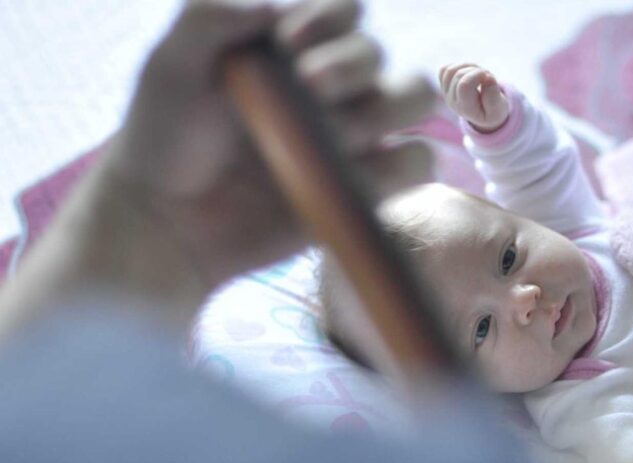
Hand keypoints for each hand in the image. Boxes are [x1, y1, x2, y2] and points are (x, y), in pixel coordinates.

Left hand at [107, 0, 435, 286]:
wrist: (169, 220)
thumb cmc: (166, 135)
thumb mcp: (170, 62)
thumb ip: (211, 15)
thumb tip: (276, 5)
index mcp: (294, 45)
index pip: (346, 9)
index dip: (329, 17)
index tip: (287, 43)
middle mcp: (333, 85)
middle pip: (381, 53)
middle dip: (351, 65)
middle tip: (308, 87)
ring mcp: (354, 135)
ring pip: (414, 99)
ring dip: (381, 109)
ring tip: (332, 136)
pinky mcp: (366, 187)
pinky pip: (415, 164)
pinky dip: (399, 164)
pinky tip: (353, 172)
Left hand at [439, 63, 509, 132]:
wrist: (484, 115)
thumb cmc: (493, 111)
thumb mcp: (498, 110)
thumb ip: (494, 98)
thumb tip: (488, 78)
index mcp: (465, 108)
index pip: (464, 85)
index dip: (478, 74)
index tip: (489, 77)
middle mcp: (452, 101)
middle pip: (459, 75)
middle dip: (476, 70)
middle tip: (487, 77)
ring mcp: (446, 93)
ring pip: (450, 70)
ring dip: (468, 66)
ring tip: (479, 73)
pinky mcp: (444, 85)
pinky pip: (445, 69)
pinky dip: (458, 66)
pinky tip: (469, 73)